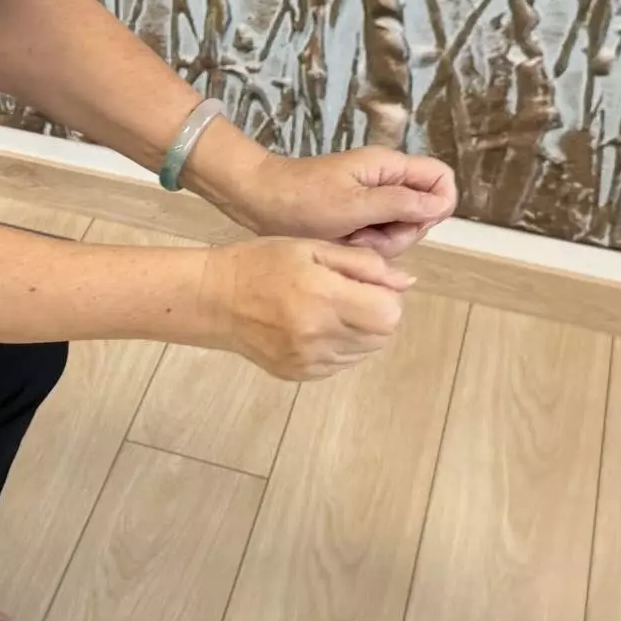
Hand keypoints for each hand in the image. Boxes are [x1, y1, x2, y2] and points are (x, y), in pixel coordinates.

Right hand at [201, 239, 410, 380]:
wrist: (215, 300)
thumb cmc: (262, 264)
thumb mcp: (312, 246)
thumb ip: (363, 263)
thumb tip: (406, 282)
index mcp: (324, 297)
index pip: (390, 314)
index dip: (386, 297)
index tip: (365, 284)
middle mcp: (319, 335)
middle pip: (381, 336)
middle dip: (376, 314)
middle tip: (347, 295)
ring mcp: (309, 360)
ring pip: (363, 351)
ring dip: (359, 331)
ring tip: (327, 309)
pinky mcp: (300, 373)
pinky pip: (340, 363)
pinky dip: (338, 345)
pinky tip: (313, 326)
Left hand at [230, 147, 456, 256]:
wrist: (260, 202)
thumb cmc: (303, 199)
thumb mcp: (354, 204)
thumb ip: (400, 203)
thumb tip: (441, 204)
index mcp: (389, 167)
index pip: (441, 179)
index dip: (438, 206)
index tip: (412, 223)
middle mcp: (387, 183)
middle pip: (423, 213)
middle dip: (401, 233)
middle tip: (366, 235)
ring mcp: (373, 202)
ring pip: (401, 231)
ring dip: (380, 244)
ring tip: (348, 239)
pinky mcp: (359, 219)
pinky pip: (378, 239)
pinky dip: (364, 247)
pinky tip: (342, 244)